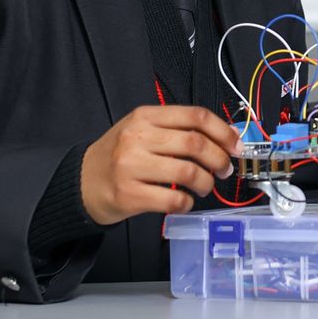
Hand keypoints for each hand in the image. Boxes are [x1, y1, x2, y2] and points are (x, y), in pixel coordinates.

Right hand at [80, 105, 241, 224]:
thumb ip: (176, 129)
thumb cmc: (118, 156)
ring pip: (188, 172)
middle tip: (225, 170)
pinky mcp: (129, 194)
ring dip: (206, 183)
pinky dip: (186, 202)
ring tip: (205, 187)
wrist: (81, 182)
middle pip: (196, 143)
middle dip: (219, 159)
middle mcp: (137, 138)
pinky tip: (184, 201)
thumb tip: (224, 138)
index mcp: (145, 116)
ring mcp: (131, 166)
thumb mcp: (141, 130)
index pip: (195, 116)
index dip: (223, 131)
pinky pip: (172, 199)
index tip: (236, 145)